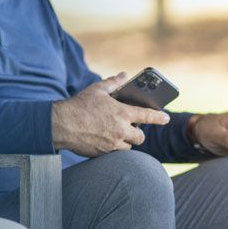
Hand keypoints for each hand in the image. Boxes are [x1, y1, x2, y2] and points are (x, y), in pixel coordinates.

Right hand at [51, 73, 169, 157]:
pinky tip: (105, 140)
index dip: (159, 117)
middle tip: (132, 128)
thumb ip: (113, 82)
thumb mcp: (97, 89)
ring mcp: (112, 144)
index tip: (166, 118)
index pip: (148, 116)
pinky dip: (114, 148)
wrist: (61, 125)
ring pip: (128, 147)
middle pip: (140, 137)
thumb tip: (124, 75)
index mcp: (122, 113)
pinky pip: (115, 153)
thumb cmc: (79, 105)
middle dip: (138, 133)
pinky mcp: (103, 153)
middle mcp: (120, 130)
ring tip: (117, 134)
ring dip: (126, 142)